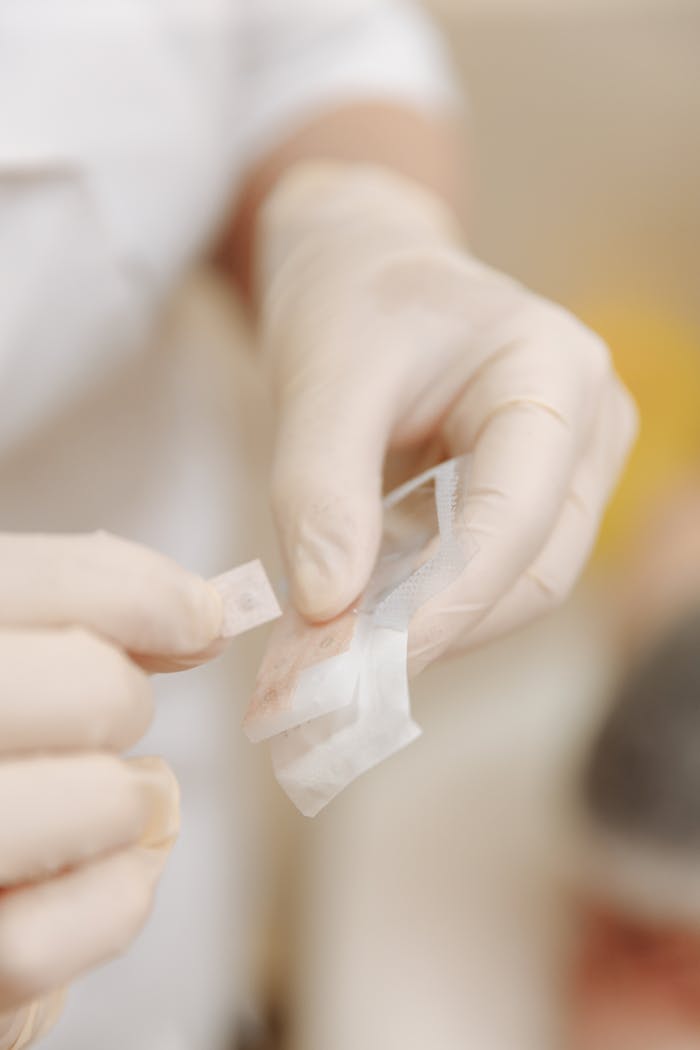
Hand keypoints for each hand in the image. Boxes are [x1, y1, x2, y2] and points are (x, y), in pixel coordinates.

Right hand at [0, 532, 221, 1048]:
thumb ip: (71, 624)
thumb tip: (207, 615)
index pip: (51, 585)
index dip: (151, 594)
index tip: (200, 618)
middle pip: (97, 690)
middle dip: (123, 703)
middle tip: (91, 724)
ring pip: (112, 801)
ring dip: (124, 804)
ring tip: (71, 805)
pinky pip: (111, 906)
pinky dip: (122, 890)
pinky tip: (75, 876)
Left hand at [259, 163, 636, 672]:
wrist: (361, 267)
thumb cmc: (349, 300)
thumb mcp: (322, 377)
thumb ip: (321, 488)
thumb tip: (327, 610)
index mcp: (553, 374)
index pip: (519, 518)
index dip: (446, 603)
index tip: (362, 664)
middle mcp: (584, 428)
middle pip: (533, 571)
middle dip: (435, 632)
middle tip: (331, 683)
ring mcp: (566, 470)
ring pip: (512, 587)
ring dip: (423, 631)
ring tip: (326, 661)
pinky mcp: (529, 500)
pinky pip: (483, 575)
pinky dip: (417, 609)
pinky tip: (350, 625)